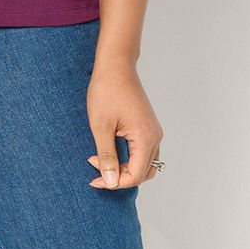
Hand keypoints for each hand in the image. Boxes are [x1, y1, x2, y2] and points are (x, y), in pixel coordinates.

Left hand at [86, 57, 162, 189]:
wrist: (115, 66)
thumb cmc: (107, 91)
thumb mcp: (101, 127)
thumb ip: (107, 156)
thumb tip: (110, 181)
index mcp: (146, 138)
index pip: (135, 175)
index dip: (114, 182)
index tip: (94, 177)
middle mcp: (155, 137)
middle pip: (143, 173)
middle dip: (120, 178)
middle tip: (96, 173)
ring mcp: (153, 132)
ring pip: (145, 164)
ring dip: (125, 170)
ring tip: (103, 164)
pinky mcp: (148, 127)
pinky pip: (143, 153)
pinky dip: (129, 159)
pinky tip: (111, 154)